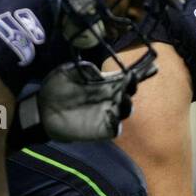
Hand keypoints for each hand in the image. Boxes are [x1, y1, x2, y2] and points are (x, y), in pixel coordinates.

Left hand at [37, 56, 154, 141]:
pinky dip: (117, 122)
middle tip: (132, 79)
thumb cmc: (56, 88)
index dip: (141, 71)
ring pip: (125, 109)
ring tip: (124, 97)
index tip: (153, 65)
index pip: (127, 77)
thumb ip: (84, 70)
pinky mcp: (100, 129)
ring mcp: (106, 114)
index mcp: (105, 83)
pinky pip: (114, 128)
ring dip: (127, 103)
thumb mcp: (68, 72)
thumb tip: (97, 70)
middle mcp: (109, 97)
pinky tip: (114, 116)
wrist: (42, 110)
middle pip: (129, 92)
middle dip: (133, 85)